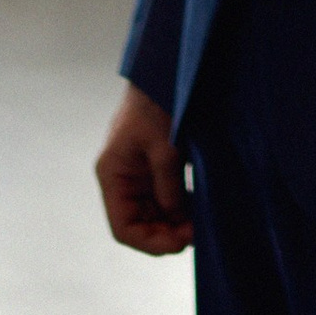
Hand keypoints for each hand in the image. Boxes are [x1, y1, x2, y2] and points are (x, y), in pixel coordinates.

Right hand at [96, 85, 191, 254]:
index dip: (150, 242)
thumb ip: (167, 184)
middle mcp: (123, 181)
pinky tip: (201, 207)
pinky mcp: (158, 170)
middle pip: (141, 225)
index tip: (180, 242)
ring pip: (155, 216)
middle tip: (199, 233)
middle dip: (168, 234)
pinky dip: (183, 208)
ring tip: (202, 223)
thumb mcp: (164, 144)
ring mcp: (140, 177)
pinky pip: (167, 200)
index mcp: (113, 176)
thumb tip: (176, 218)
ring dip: (177, 223)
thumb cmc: (156, 103)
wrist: (165, 73)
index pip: (123, 228)